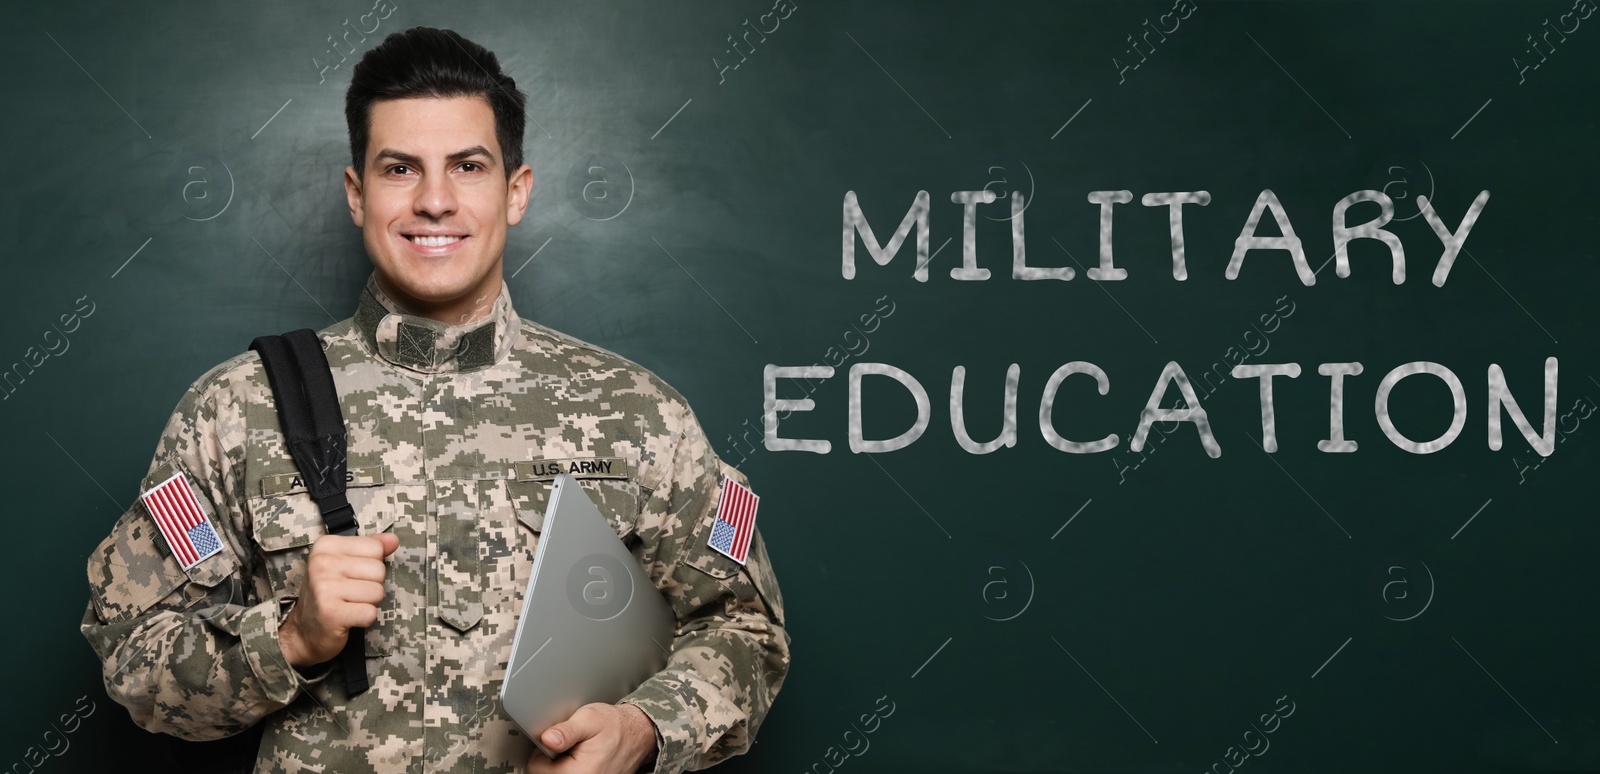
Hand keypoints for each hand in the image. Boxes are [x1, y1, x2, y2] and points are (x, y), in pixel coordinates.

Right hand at [277, 532, 399, 667]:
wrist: (304, 630)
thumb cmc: (329, 593)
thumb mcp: (346, 563)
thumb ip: (371, 547)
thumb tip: (393, 539)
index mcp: (326, 545)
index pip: (376, 548)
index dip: (371, 565)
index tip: (351, 575)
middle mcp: (322, 563)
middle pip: (379, 570)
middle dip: (372, 585)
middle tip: (351, 593)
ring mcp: (324, 588)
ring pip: (378, 592)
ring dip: (369, 603)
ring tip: (349, 605)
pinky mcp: (331, 613)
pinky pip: (370, 613)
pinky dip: (365, 619)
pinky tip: (348, 618)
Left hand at [526, 702, 657, 773]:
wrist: (638, 734)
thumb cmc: (615, 726)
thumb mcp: (589, 719)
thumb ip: (566, 730)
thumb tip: (547, 739)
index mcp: (579, 773)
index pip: (536, 769)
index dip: (543, 751)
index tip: (557, 742)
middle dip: (552, 760)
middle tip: (570, 745)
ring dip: (562, 765)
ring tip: (577, 752)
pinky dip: (572, 769)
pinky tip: (581, 760)